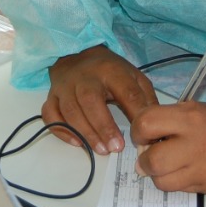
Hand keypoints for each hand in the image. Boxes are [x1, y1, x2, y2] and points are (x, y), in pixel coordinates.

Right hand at [43, 45, 157, 155]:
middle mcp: (84, 76)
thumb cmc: (110, 72)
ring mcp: (64, 86)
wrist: (77, 56)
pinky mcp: (51, 96)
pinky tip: (77, 142)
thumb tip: (154, 128)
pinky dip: (61, 130)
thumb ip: (145, 99)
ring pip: (70, 110)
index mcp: (111, 69)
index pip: (124, 90)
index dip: (132, 113)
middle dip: (103, 126)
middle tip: (115, 148)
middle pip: (90, 100)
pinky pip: (50, 114)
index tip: (139, 136)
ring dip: (85, 132)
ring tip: (101, 150)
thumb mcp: (134, 77)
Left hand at [130, 92, 205, 193]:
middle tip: (151, 154)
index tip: (144, 134)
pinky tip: (187, 169)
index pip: (146, 125)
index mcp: (190, 119)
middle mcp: (197, 145)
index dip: (138, 131)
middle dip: (145, 159)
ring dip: (159, 174)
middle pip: (152, 161)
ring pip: (163, 182)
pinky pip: (181, 190)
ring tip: (168, 164)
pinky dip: (178, 181)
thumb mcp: (191, 109)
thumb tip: (141, 147)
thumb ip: (165, 123)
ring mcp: (205, 169)